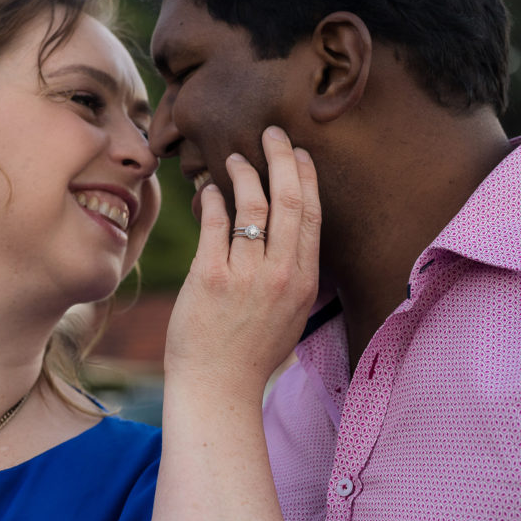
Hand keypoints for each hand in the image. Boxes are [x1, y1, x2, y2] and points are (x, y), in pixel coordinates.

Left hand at [164, 126, 320, 401]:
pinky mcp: (212, 277)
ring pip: (252, 204)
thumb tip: (289, 241)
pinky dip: (213, 199)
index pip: (312, 216)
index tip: (300, 154)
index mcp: (305, 281)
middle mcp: (281, 274)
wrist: (218, 388)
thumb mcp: (290, 316)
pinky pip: (215, 223)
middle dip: (282, 158)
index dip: (306, 178)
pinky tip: (208, 189)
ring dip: (243, 172)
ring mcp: (247, 275)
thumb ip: (294, 278)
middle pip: (289, 200)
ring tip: (234, 157)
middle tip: (272, 133)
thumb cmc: (250, 354)